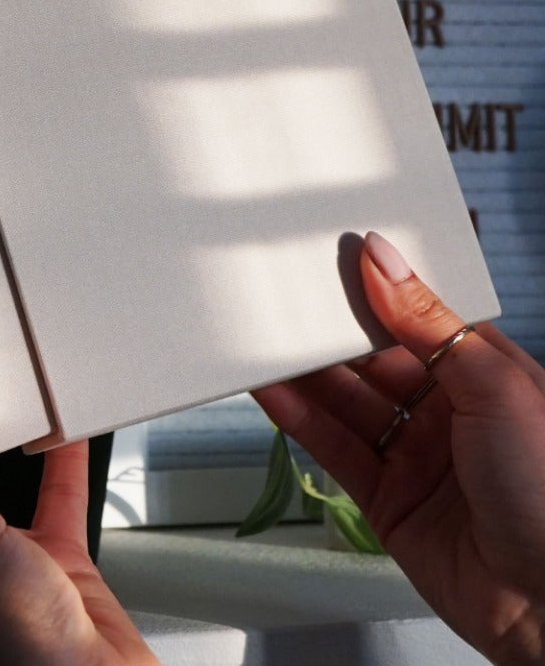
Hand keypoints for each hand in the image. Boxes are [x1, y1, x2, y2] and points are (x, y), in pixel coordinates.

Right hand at [254, 231, 544, 665]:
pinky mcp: (385, 498)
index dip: (374, 290)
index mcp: (485, 375)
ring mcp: (415, 455)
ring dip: (304, 372)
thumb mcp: (495, 386)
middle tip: (281, 298)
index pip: (417, 318)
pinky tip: (270, 389)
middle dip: (329, 330)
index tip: (330, 258)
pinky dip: (299, 418)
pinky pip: (334, 447)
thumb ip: (427, 321)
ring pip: (346, 401)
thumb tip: (381, 256)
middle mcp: (448, 411)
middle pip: (372, 358)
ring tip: (259, 340)